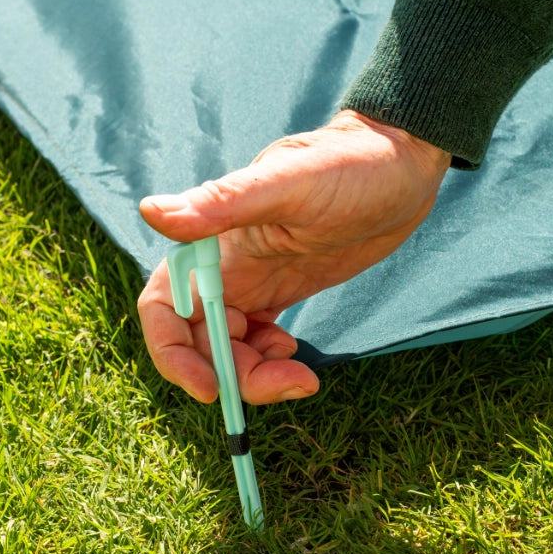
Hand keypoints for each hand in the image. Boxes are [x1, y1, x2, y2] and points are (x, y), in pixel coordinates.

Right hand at [137, 110, 451, 403]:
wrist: (401, 166)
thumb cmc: (348, 164)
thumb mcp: (288, 183)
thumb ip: (222, 202)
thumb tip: (151, 211)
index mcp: (210, 242)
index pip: (164, 308)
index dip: (174, 354)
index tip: (209, 389)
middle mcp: (219, 268)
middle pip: (198, 342)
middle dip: (231, 374)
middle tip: (286, 384)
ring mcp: (247, 285)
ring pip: (228, 351)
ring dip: (255, 376)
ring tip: (302, 377)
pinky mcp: (275, 294)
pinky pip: (254, 345)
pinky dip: (268, 364)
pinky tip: (296, 357)